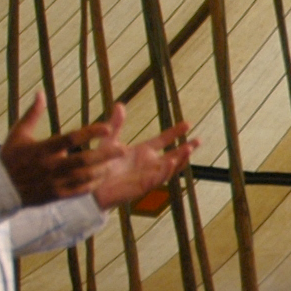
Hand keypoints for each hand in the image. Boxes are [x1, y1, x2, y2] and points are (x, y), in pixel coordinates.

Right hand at [0, 92, 104, 203]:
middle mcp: (49, 166)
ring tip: (115, 162)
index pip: (70, 138)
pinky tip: (102, 177)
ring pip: (84, 177)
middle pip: (83, 160)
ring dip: (102, 170)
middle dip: (105, 155)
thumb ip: (32, 114)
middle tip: (123, 149)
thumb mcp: (18, 134)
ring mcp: (54, 183)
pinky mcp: (56, 195)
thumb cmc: (9, 158)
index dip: (90, 132)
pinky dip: (92, 184)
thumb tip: (40, 92)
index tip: (108, 127)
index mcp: (42, 149)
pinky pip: (79, 191)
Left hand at [82, 102, 196, 208]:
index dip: (175, 132)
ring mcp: (148, 175)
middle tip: (199, 140)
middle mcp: (149, 163)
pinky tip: (171, 162)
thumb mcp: (109, 140)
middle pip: (173, 155)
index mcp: (143, 151)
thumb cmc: (101, 164)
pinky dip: (166, 171)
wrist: (92, 184)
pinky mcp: (143, 186)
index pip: (164, 140)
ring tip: (189, 149)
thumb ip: (116, 124)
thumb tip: (120, 104)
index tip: (188, 123)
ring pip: (170, 168)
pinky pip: (158, 179)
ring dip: (180, 159)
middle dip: (186, 148)